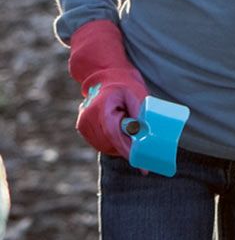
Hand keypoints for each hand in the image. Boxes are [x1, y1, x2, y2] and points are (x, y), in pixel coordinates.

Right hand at [68, 21, 149, 158]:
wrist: (104, 73)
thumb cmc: (123, 82)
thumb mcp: (136, 94)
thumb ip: (139, 114)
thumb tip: (143, 134)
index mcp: (101, 110)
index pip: (116, 138)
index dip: (130, 152)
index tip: (142, 165)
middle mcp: (88, 120)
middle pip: (111, 145)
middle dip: (128, 151)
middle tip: (146, 160)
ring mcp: (83, 125)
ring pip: (105, 146)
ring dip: (120, 148)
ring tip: (136, 143)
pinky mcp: (83, 127)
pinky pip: (100, 142)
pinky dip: (113, 144)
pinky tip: (124, 138)